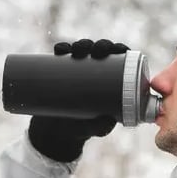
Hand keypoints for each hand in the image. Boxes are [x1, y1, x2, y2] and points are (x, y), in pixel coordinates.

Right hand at [28, 39, 128, 162]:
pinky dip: (61, 49)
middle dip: (101, 45)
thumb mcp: (94, 129)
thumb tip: (108, 120)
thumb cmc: (82, 129)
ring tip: (78, 50)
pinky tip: (61, 49)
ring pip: (82, 49)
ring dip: (82, 44)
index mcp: (110, 80)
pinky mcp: (58, 71)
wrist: (56, 133)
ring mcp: (76, 69)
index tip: (118, 50)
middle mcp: (94, 71)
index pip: (120, 59)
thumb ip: (102, 127)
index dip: (120, 49)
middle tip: (97, 52)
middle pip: (101, 50)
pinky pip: (60, 56)